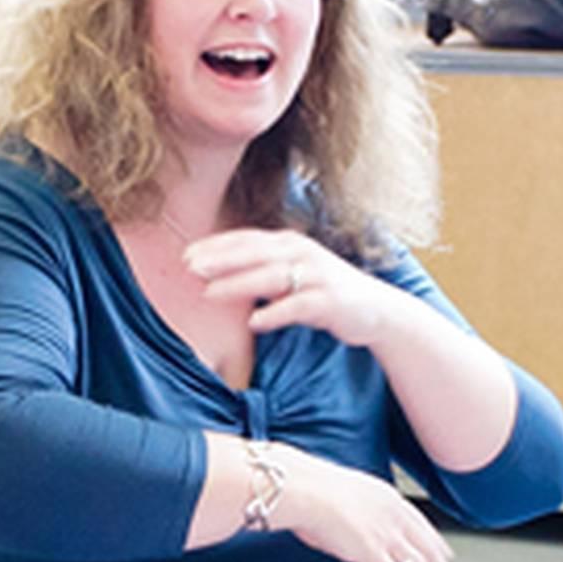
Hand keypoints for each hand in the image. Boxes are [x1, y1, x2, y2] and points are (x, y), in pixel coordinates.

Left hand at [182, 229, 407, 346]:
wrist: (377, 310)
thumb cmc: (326, 292)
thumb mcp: (294, 273)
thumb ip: (262, 271)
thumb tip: (219, 276)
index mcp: (290, 243)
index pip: (247, 239)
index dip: (216, 246)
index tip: (185, 254)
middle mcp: (303, 253)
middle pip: (255, 254)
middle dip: (220, 260)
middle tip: (189, 268)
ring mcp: (318, 276)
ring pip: (272, 277)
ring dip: (238, 285)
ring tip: (209, 294)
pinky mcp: (330, 302)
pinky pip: (298, 307)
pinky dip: (275, 314)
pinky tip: (254, 322)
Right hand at [268, 446, 459, 561]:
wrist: (304, 490)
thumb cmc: (312, 490)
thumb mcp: (348, 493)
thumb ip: (361, 509)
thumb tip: (357, 521)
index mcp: (388, 498)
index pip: (421, 524)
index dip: (436, 544)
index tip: (446, 556)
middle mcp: (393, 516)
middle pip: (427, 549)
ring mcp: (384, 534)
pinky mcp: (372, 552)